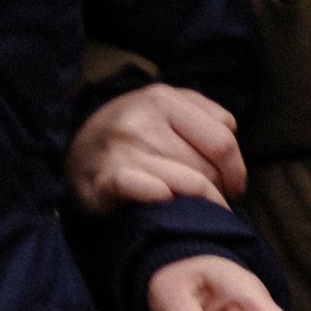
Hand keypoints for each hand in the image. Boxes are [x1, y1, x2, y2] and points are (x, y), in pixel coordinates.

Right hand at [70, 83, 245, 212]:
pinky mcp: (105, 182)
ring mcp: (123, 152)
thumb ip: (205, 113)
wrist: (73, 142)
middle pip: (205, 167)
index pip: (222, 141)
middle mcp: (142, 122)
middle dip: (218, 190)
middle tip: (217, 202)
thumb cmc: (133, 127)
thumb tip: (233, 140)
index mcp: (164, 99)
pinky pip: (153, 195)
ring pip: (186, 185)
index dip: (236, 170)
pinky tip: (169, 206)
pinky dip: (168, 202)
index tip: (237, 188)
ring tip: (201, 210)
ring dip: (200, 203)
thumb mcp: (167, 104)